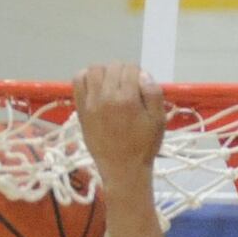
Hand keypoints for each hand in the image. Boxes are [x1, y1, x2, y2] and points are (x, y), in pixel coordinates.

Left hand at [72, 63, 166, 188]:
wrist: (123, 170)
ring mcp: (91, 103)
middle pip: (113, 67)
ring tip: (111, 86)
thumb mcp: (159, 121)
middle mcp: (107, 97)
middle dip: (123, 73)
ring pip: (94, 69)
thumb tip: (143, 74)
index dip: (138, 74)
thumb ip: (154, 93)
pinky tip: (96, 87)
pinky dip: (86, 77)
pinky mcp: (81, 109)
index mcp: (128, 99)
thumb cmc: (144, 146)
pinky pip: (78, 81)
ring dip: (105, 73)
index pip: (131, 68)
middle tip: (128, 88)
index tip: (140, 87)